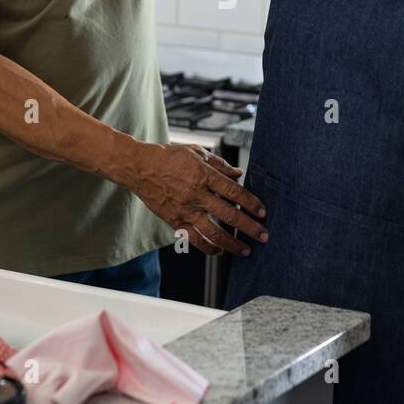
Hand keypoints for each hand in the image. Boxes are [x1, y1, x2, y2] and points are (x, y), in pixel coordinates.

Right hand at [126, 141, 267, 256]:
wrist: (140, 168)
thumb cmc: (168, 157)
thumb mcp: (196, 152)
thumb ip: (219, 164)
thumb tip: (238, 174)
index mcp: (203, 175)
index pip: (233, 191)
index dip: (250, 203)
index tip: (262, 212)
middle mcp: (196, 195)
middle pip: (228, 215)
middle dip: (249, 227)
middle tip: (263, 236)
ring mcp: (185, 210)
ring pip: (212, 232)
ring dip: (231, 243)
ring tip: (245, 250)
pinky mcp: (174, 220)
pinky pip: (193, 239)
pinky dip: (207, 247)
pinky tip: (219, 251)